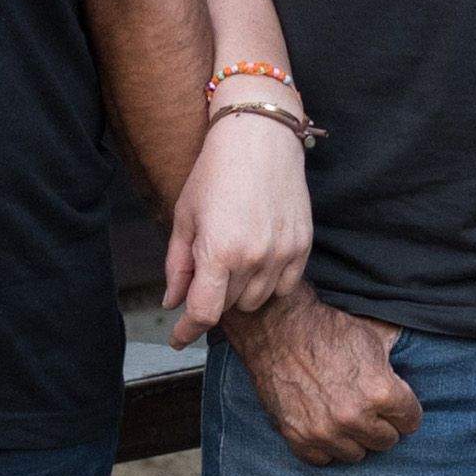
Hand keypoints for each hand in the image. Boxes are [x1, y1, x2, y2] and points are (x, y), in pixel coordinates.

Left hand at [163, 115, 313, 347]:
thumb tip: (173, 302)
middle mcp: (254, 258)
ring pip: (256, 300)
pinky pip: (284, 287)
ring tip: (232, 256)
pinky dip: (268, 283)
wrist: (260, 137)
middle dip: (211, 295)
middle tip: (206, 266)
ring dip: (239, 291)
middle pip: (228, 306)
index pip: (203, 312)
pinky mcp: (303, 246)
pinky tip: (257, 259)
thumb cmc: (215, 172)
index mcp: (218, 251)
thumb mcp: (185, 216)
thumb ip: (178, 264)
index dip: (187, 331)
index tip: (178, 338)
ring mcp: (283, 254)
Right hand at [224, 291, 418, 467]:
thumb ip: (399, 359)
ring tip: (345, 416)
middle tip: (369, 407)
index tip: (394, 402)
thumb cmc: (328, 329)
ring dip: (354, 438)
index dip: (404, 408)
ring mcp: (324, 431)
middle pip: (387, 441)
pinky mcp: (298, 437)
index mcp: (380, 392)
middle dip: (381, 424)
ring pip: (356, 455)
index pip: (411, 421)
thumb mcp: (375, 336)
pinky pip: (323, 459)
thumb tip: (422, 359)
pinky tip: (324, 425)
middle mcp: (354, 417)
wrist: (278, 328)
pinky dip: (325, 445)